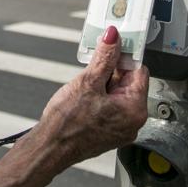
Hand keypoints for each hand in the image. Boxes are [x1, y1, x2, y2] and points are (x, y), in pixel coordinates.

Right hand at [35, 26, 148, 166]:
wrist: (49, 149)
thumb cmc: (67, 123)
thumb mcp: (87, 82)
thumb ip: (105, 57)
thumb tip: (114, 38)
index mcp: (135, 109)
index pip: (139, 71)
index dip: (124, 56)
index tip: (112, 46)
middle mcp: (133, 121)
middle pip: (128, 82)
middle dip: (111, 71)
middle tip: (92, 66)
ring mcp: (121, 127)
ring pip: (117, 93)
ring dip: (103, 83)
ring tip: (85, 84)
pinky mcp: (109, 131)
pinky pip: (110, 106)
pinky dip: (99, 96)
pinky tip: (84, 96)